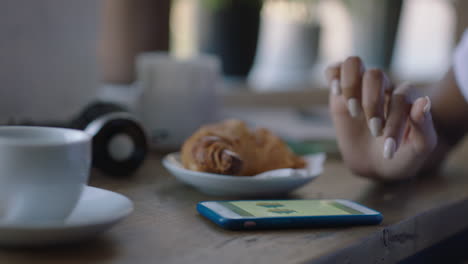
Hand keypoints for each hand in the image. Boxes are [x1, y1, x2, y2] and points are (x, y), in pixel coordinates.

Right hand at [326, 57, 436, 180]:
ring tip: (353, 111)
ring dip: (350, 86)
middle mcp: (383, 87)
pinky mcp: (340, 94)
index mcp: (406, 97)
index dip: (394, 124)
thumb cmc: (401, 156)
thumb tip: (424, 102)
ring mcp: (360, 88)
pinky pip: (333, 70)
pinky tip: (336, 93)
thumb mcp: (419, 149)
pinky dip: (332, 76)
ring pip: (353, 63)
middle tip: (374, 131)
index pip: (399, 97)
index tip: (389, 151)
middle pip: (375, 75)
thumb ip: (425, 127)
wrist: (377, 166)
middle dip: (371, 104)